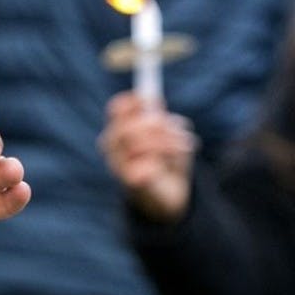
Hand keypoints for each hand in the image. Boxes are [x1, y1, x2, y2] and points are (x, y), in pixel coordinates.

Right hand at [98, 91, 196, 222]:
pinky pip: (148, 165)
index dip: (133, 102)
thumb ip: (161, 119)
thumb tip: (154, 102)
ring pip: (141, 144)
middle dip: (157, 127)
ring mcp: (118, 165)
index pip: (117, 109)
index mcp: (118, 130)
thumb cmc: (167, 158)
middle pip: (130, 125)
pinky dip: (165, 162)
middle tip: (173, 131)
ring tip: (183, 147)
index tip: (149, 100)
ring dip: (168, 143)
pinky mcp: (130, 181)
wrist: (169, 194)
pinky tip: (169, 167)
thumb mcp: (168, 133)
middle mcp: (111, 147)